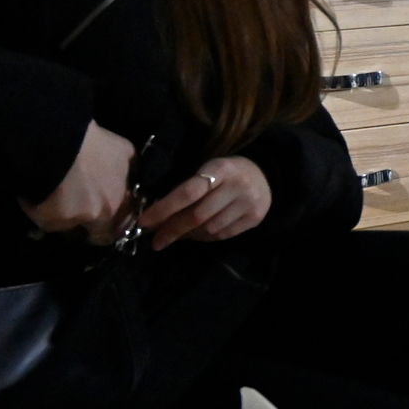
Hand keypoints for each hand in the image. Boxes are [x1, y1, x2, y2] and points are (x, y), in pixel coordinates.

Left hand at [22, 121, 135, 240]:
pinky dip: (117, 165)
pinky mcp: (127, 151)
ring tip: (98, 181)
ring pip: (127, 188)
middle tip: (92, 204)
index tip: (82, 229)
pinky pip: (128, 164)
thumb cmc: (50, 185)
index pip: (104, 236)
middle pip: (123, 213)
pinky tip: (103, 161)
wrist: (57, 147)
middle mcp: (123, 198)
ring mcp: (127, 174)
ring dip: (115, 188)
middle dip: (109, 212)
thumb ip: (60, 226)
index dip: (92, 235)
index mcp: (104, 217)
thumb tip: (65, 224)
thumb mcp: (44, 217)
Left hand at [140, 155, 272, 247]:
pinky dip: (205, 238)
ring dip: (188, 235)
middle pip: (198, 215)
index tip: (144, 222)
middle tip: (155, 240)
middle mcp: (237, 185)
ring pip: (209, 229)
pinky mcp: (255, 218)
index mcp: (220, 168)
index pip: (188, 192)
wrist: (264, 175)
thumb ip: (185, 189)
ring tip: (177, 235)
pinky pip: (223, 235)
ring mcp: (248, 203)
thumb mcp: (206, 171)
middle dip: (172, 229)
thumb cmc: (224, 173)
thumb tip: (155, 217)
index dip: (164, 208)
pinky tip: (196, 235)